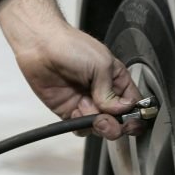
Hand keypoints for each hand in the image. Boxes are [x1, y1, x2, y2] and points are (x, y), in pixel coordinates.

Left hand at [0, 0, 141, 139]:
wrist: (41, 46)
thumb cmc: (71, 46)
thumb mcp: (101, 64)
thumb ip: (111, 91)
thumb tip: (118, 111)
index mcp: (117, 80)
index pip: (134, 104)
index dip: (134, 115)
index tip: (128, 119)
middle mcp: (104, 94)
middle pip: (119, 121)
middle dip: (115, 125)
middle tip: (106, 119)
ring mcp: (87, 104)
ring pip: (101, 128)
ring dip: (96, 123)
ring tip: (86, 107)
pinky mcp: (69, 112)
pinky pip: (81, 128)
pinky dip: (81, 125)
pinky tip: (76, 109)